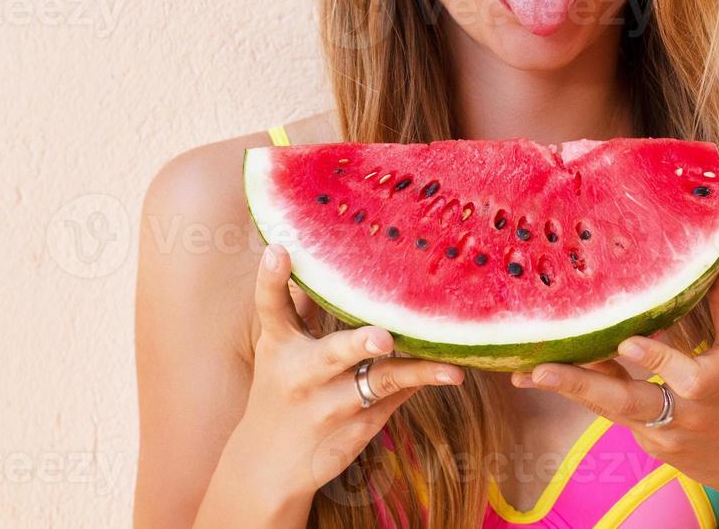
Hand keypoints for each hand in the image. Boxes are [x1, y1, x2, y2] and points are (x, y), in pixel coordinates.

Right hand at [228, 243, 465, 502]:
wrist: (267, 468)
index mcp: (280, 345)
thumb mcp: (279, 349)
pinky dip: (421, 382)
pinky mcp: (358, 427)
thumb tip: (304, 251)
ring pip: (379, 382)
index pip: (271, 308)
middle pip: (332, 353)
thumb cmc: (281, 390)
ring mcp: (331, 405)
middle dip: (358, 344)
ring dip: (416, 372)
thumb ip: (298, 306)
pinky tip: (451, 373)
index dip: (271, 279)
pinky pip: (396, 398)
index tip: (279, 250)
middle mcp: (302, 375)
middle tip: (383, 337)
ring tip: (451, 370)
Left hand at [510, 244, 718, 506]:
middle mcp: (682, 416)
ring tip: (524, 374)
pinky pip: (616, 412)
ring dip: (569, 389)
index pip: (680, 374)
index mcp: (715, 386)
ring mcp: (662, 435)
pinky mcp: (650, 443)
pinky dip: (590, 390)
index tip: (626, 341)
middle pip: (625, 402)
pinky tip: (554, 372)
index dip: (653, 360)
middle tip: (538, 371)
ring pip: (611, 408)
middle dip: (579, 387)